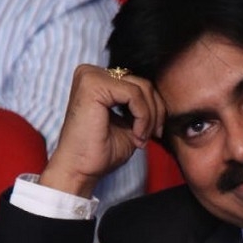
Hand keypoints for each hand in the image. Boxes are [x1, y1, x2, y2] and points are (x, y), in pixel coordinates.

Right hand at [40, 64, 165, 197]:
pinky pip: (134, 94)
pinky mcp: (93, 84)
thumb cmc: (101, 152)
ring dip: (150, 117)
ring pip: (142, 88)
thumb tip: (162, 98)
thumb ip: (142, 108)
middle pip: (143, 84)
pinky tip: (136, 135)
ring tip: (140, 138)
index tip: (154, 133)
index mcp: (98, 80)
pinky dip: (143, 117)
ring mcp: (91, 76)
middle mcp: (91, 73)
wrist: (80, 169)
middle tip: (151, 137)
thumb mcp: (130, 125)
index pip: (139, 84)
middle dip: (155, 112)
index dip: (154, 109)